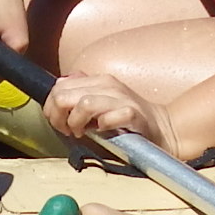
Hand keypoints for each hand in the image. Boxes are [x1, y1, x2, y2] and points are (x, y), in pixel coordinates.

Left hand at [43, 72, 177, 158]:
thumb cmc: (127, 121)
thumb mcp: (101, 102)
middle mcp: (108, 85)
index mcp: (98, 81)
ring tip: (82, 133)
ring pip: (83, 104)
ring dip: (76, 123)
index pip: (58, 87)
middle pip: (64, 95)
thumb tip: (58, 88)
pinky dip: (100, 127)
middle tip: (68, 130)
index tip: (60, 123)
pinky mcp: (133, 114)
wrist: (163, 128)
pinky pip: (107, 118)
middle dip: (59, 117)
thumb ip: (80, 93)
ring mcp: (121, 99)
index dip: (51, 108)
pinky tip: (103, 132)